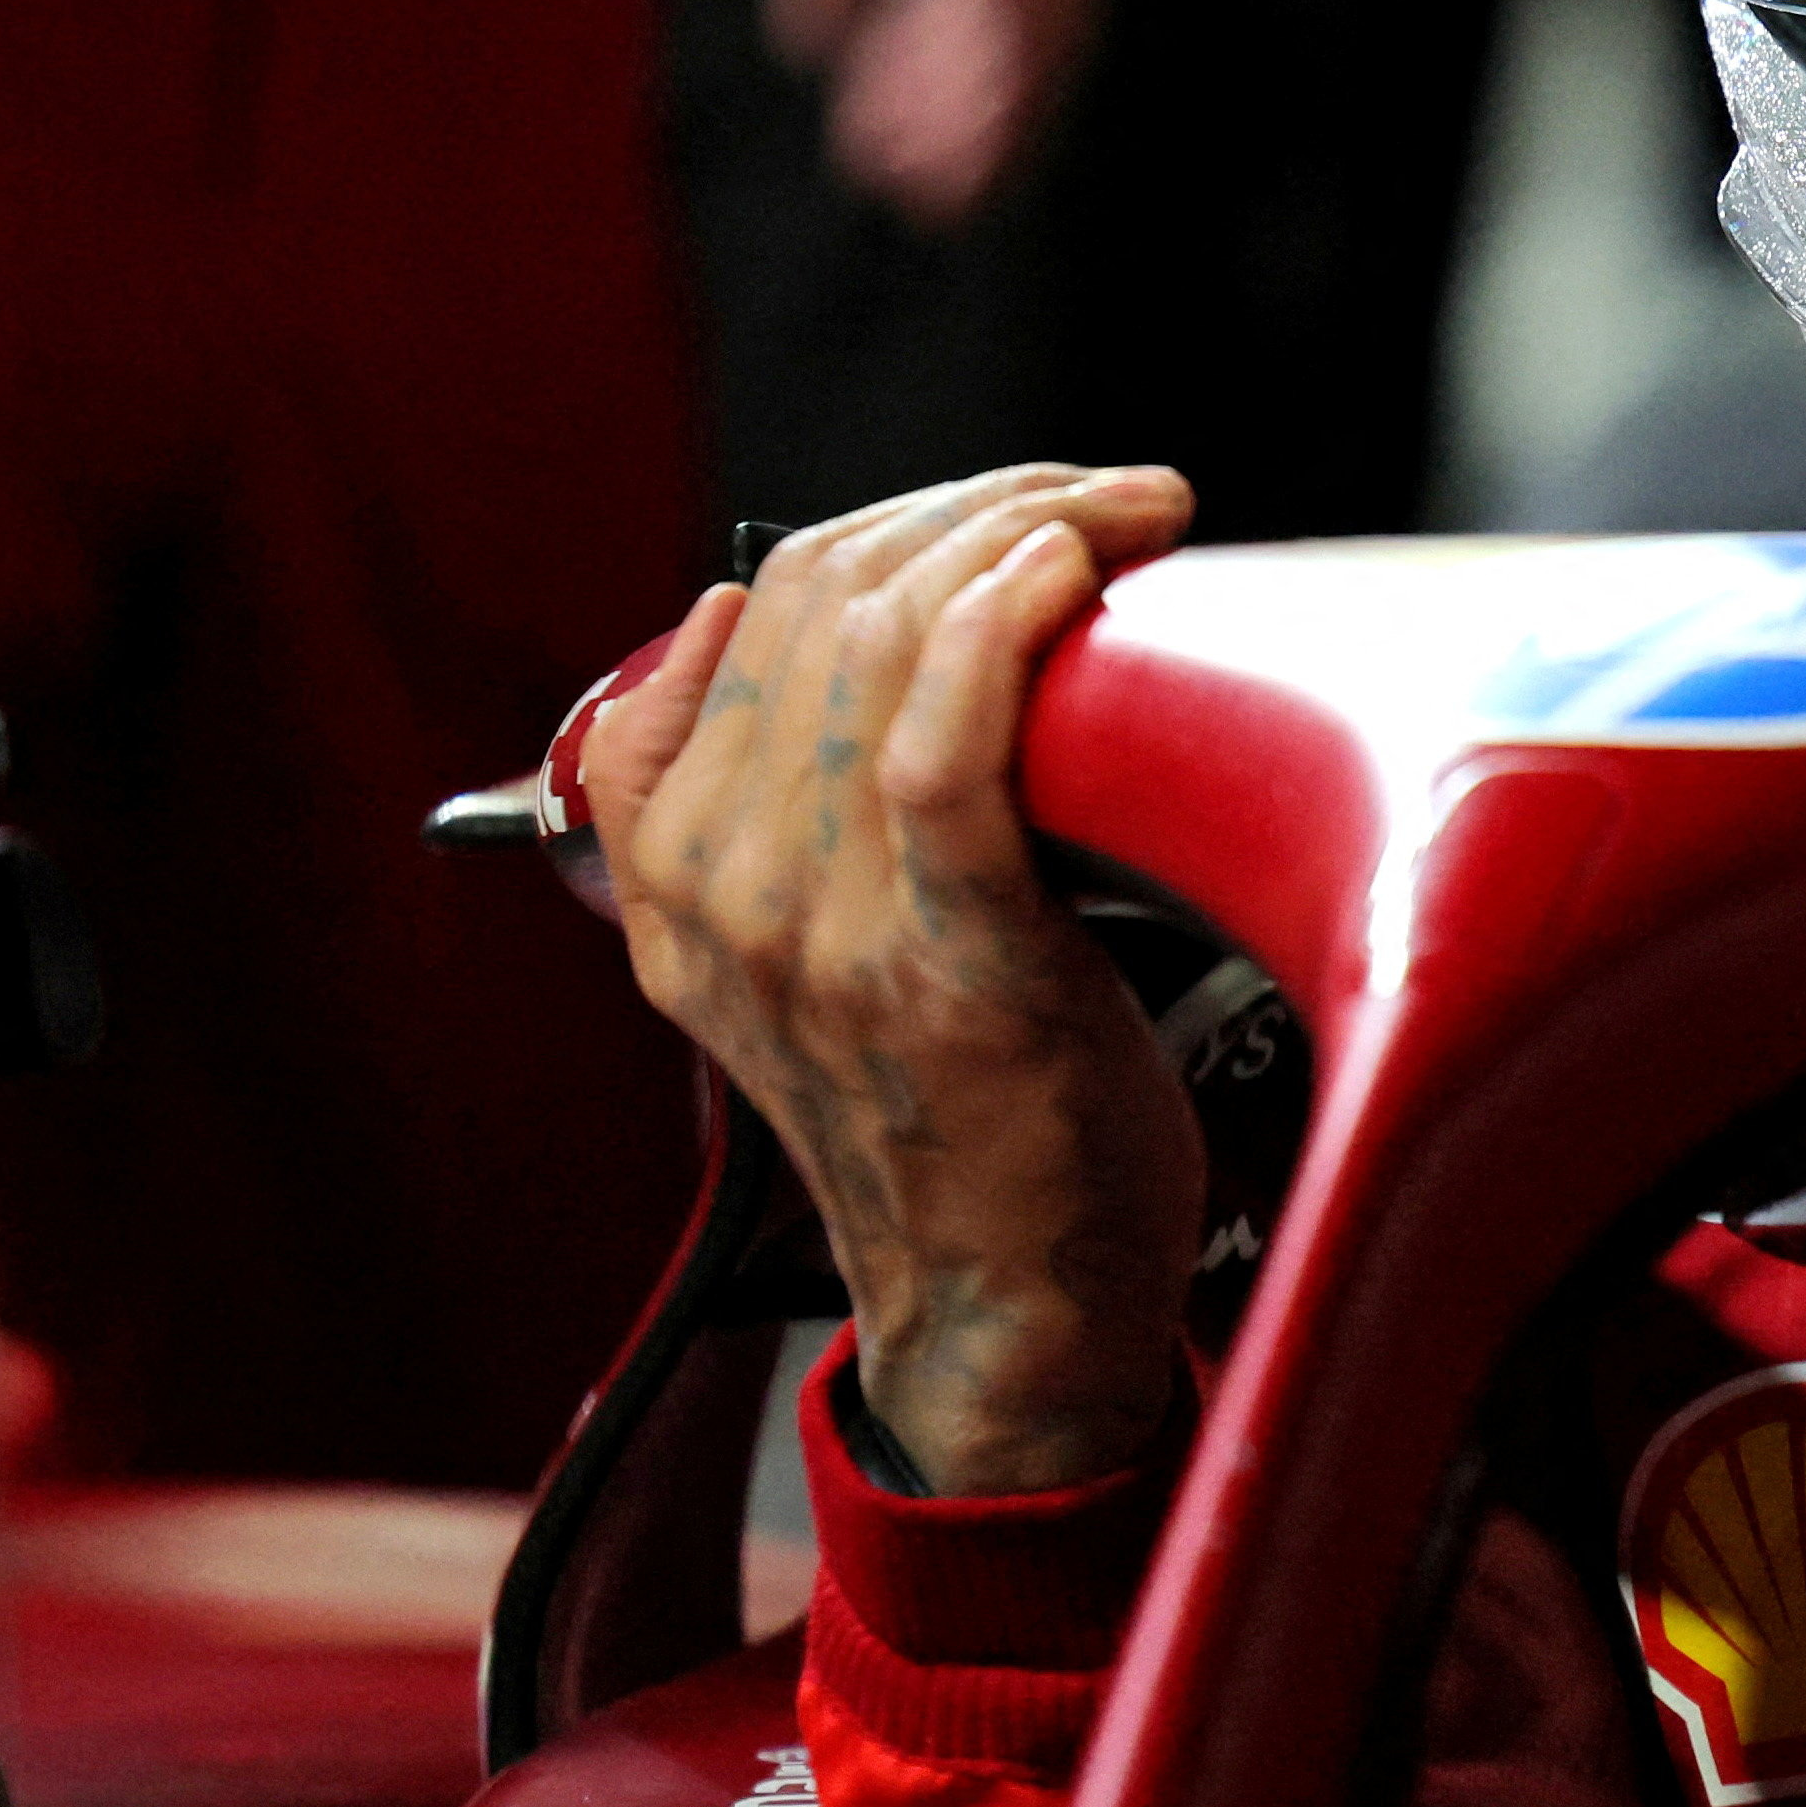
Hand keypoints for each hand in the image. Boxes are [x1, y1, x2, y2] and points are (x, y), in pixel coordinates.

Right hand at [583, 465, 1202, 1494]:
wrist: (1007, 1309)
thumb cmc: (958, 1113)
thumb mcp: (786, 957)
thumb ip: (727, 809)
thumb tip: (720, 623)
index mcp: (673, 878)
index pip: (754, 609)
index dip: (901, 516)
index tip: (1025, 504)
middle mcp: (724, 895)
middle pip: (825, 599)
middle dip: (984, 503)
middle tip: (1106, 497)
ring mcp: (823, 931)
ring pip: (889, 641)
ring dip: (1030, 529)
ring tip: (1132, 515)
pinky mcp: (946, 963)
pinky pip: (952, 743)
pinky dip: (1014, 624)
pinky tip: (1082, 572)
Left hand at [754, 0, 1106, 227]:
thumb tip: (824, 40)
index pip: (1034, 33)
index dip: (992, 122)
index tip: (941, 191)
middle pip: (1026, 33)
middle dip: (972, 120)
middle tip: (911, 195)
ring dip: (948, 74)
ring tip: (882, 138)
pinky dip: (934, 6)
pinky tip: (876, 38)